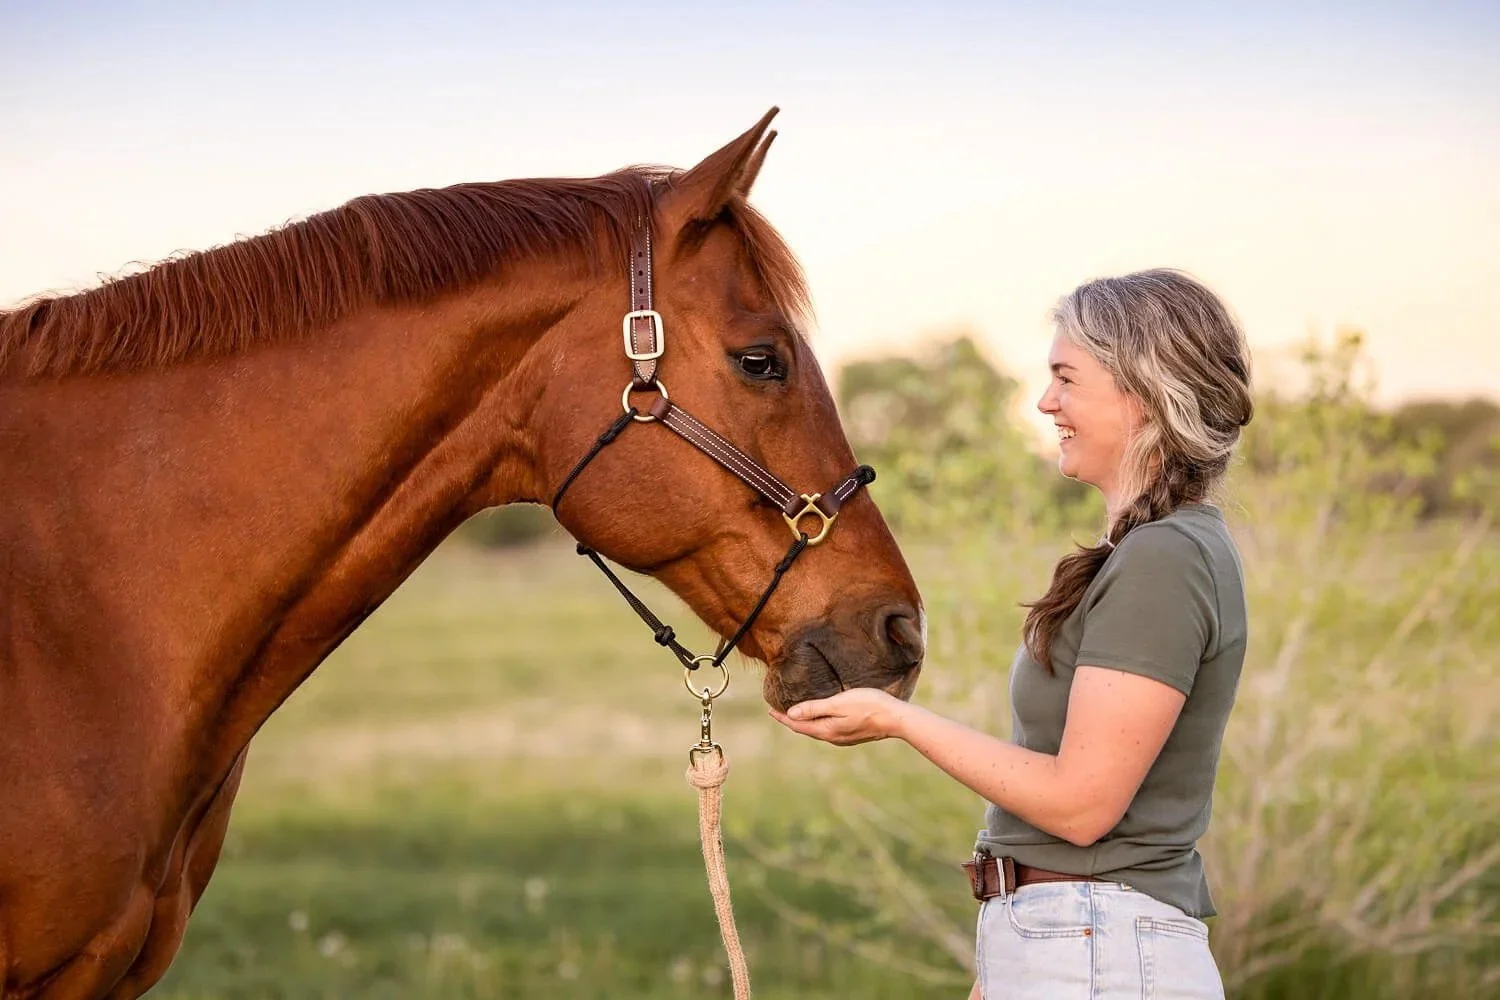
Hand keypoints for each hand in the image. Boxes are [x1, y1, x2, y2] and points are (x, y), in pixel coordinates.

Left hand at [769, 687, 908, 745]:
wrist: (895, 719)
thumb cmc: (868, 705)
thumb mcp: (839, 703)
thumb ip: (814, 708)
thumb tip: (791, 714)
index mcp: (826, 730)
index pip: (797, 725)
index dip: (782, 718)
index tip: (770, 710)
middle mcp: (832, 737)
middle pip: (805, 729)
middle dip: (791, 721)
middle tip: (778, 712)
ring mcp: (842, 738)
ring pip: (816, 731)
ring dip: (804, 723)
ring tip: (795, 715)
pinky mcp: (851, 734)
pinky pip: (827, 730)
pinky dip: (816, 723)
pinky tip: (819, 718)